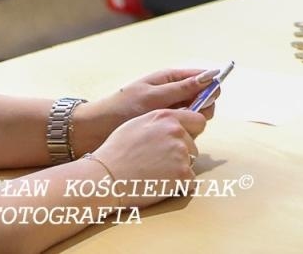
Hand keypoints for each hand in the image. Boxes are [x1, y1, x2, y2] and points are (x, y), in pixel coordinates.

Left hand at [79, 69, 217, 149]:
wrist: (94, 131)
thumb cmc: (121, 109)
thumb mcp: (153, 97)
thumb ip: (183, 88)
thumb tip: (211, 75)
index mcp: (171, 79)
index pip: (204, 79)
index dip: (210, 90)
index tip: (203, 103)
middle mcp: (174, 94)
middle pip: (204, 100)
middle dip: (199, 111)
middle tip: (181, 118)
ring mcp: (170, 111)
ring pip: (196, 117)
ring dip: (189, 124)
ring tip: (168, 129)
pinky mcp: (165, 127)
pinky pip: (184, 130)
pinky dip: (180, 134)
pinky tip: (166, 138)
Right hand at [92, 109, 207, 206]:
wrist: (104, 179)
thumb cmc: (115, 153)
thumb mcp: (136, 124)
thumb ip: (160, 122)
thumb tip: (177, 123)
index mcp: (166, 117)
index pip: (198, 121)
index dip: (191, 132)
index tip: (183, 140)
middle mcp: (177, 132)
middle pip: (192, 145)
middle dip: (181, 153)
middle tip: (158, 162)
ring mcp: (181, 153)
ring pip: (190, 162)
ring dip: (178, 169)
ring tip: (154, 173)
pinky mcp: (182, 174)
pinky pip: (189, 181)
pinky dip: (177, 185)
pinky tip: (158, 184)